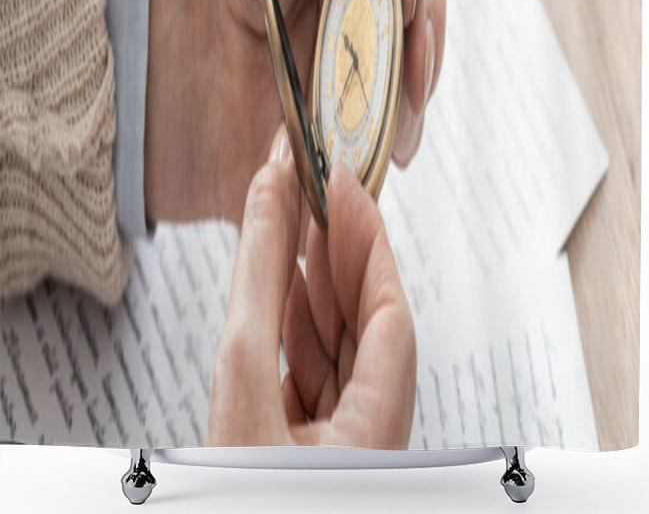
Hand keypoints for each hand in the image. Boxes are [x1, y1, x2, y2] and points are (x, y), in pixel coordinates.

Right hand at [205, 126, 416, 447]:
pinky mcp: (304, 439)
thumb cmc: (238, 493)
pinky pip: (313, 368)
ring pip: (340, 344)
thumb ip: (259, 283)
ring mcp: (337, 437)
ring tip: (305, 220)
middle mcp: (369, 432)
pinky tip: (286, 286)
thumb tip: (274, 191)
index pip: (390, 314)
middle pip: (370, 323)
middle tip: (328, 187)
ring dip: (320, 281)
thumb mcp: (240, 382)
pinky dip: (298, 323)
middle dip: (346, 252)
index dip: (369, 243)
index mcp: (375, 431)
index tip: (348, 185)